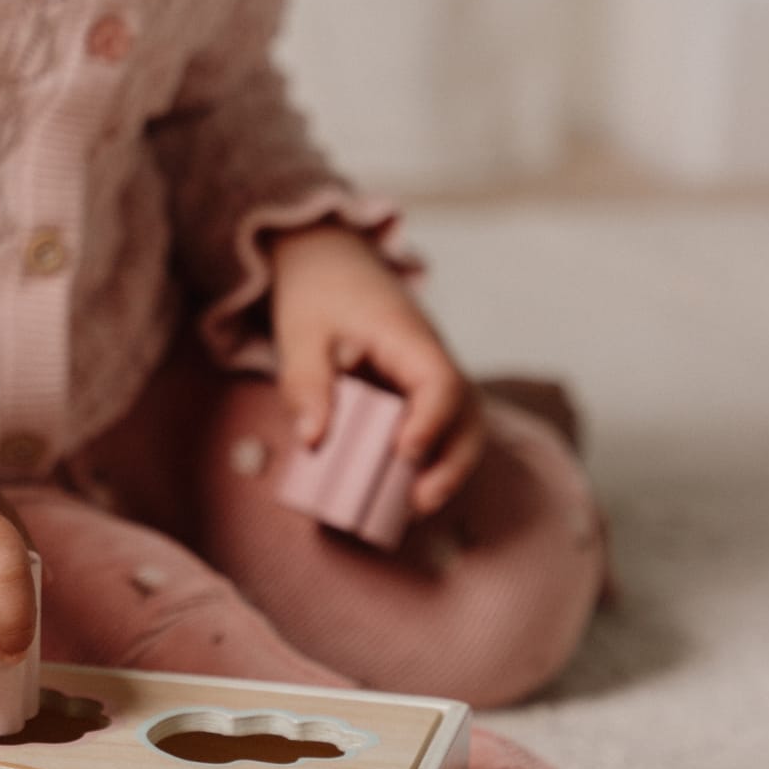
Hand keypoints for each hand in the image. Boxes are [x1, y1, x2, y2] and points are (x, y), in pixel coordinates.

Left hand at [268, 222, 483, 514]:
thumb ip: (304, 382)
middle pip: (468, 412)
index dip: (431, 421)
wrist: (329, 260)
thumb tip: (313, 440)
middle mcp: (431, 358)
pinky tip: (401, 492)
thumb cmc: (317, 292)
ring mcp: (429, 375)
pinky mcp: (417, 391)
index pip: (441, 381)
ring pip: (461, 424)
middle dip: (453, 461)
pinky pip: (437, 426)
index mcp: (408, 337)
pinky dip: (429, 458)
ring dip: (447, 466)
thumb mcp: (300, 333)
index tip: (405, 453)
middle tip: (420, 503)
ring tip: (415, 508)